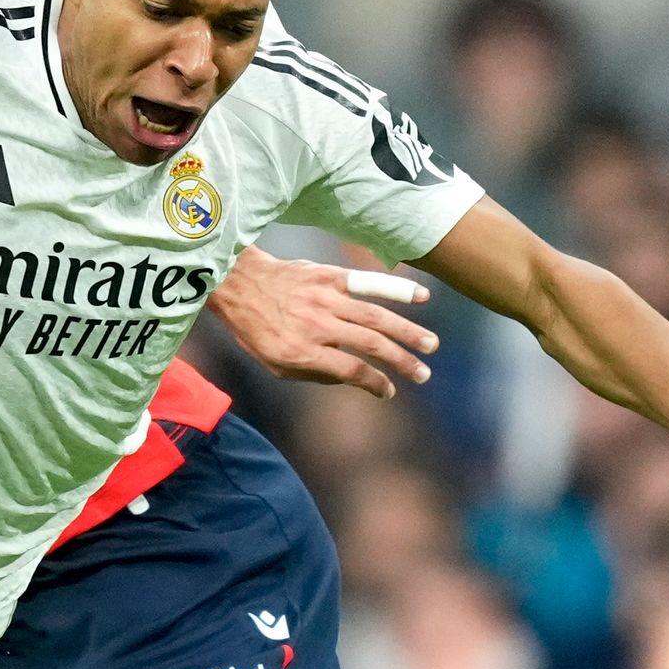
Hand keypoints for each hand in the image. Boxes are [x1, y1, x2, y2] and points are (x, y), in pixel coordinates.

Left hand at [202, 248, 435, 397]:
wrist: (238, 284)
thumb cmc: (256, 329)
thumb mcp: (275, 364)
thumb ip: (314, 373)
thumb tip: (351, 377)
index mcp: (303, 351)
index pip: (352, 370)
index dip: (375, 383)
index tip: (390, 391)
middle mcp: (318, 326)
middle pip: (371, 345)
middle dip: (402, 362)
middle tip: (424, 374)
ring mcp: (326, 299)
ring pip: (376, 317)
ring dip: (408, 332)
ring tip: (431, 345)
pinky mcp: (330, 277)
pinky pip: (369, 283)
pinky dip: (397, 289)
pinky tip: (422, 297)